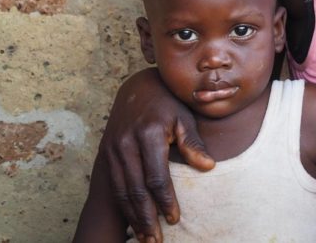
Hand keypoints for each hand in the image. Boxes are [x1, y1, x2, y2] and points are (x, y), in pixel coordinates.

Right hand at [100, 68, 213, 242]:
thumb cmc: (168, 103)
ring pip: (122, 191)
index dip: (166, 200)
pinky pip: (115, 186)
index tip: (176, 218)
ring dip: (133, 217)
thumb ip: (194, 143)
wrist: (137, 87)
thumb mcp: (185, 117)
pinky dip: (124, 207)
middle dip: (147, 218)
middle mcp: (127, 143)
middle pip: (136, 189)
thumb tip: (209, 167)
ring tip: (146, 238)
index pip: (157, 176)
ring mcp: (113, 149)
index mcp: (149, 134)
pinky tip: (133, 222)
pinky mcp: (106, 153)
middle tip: (158, 240)